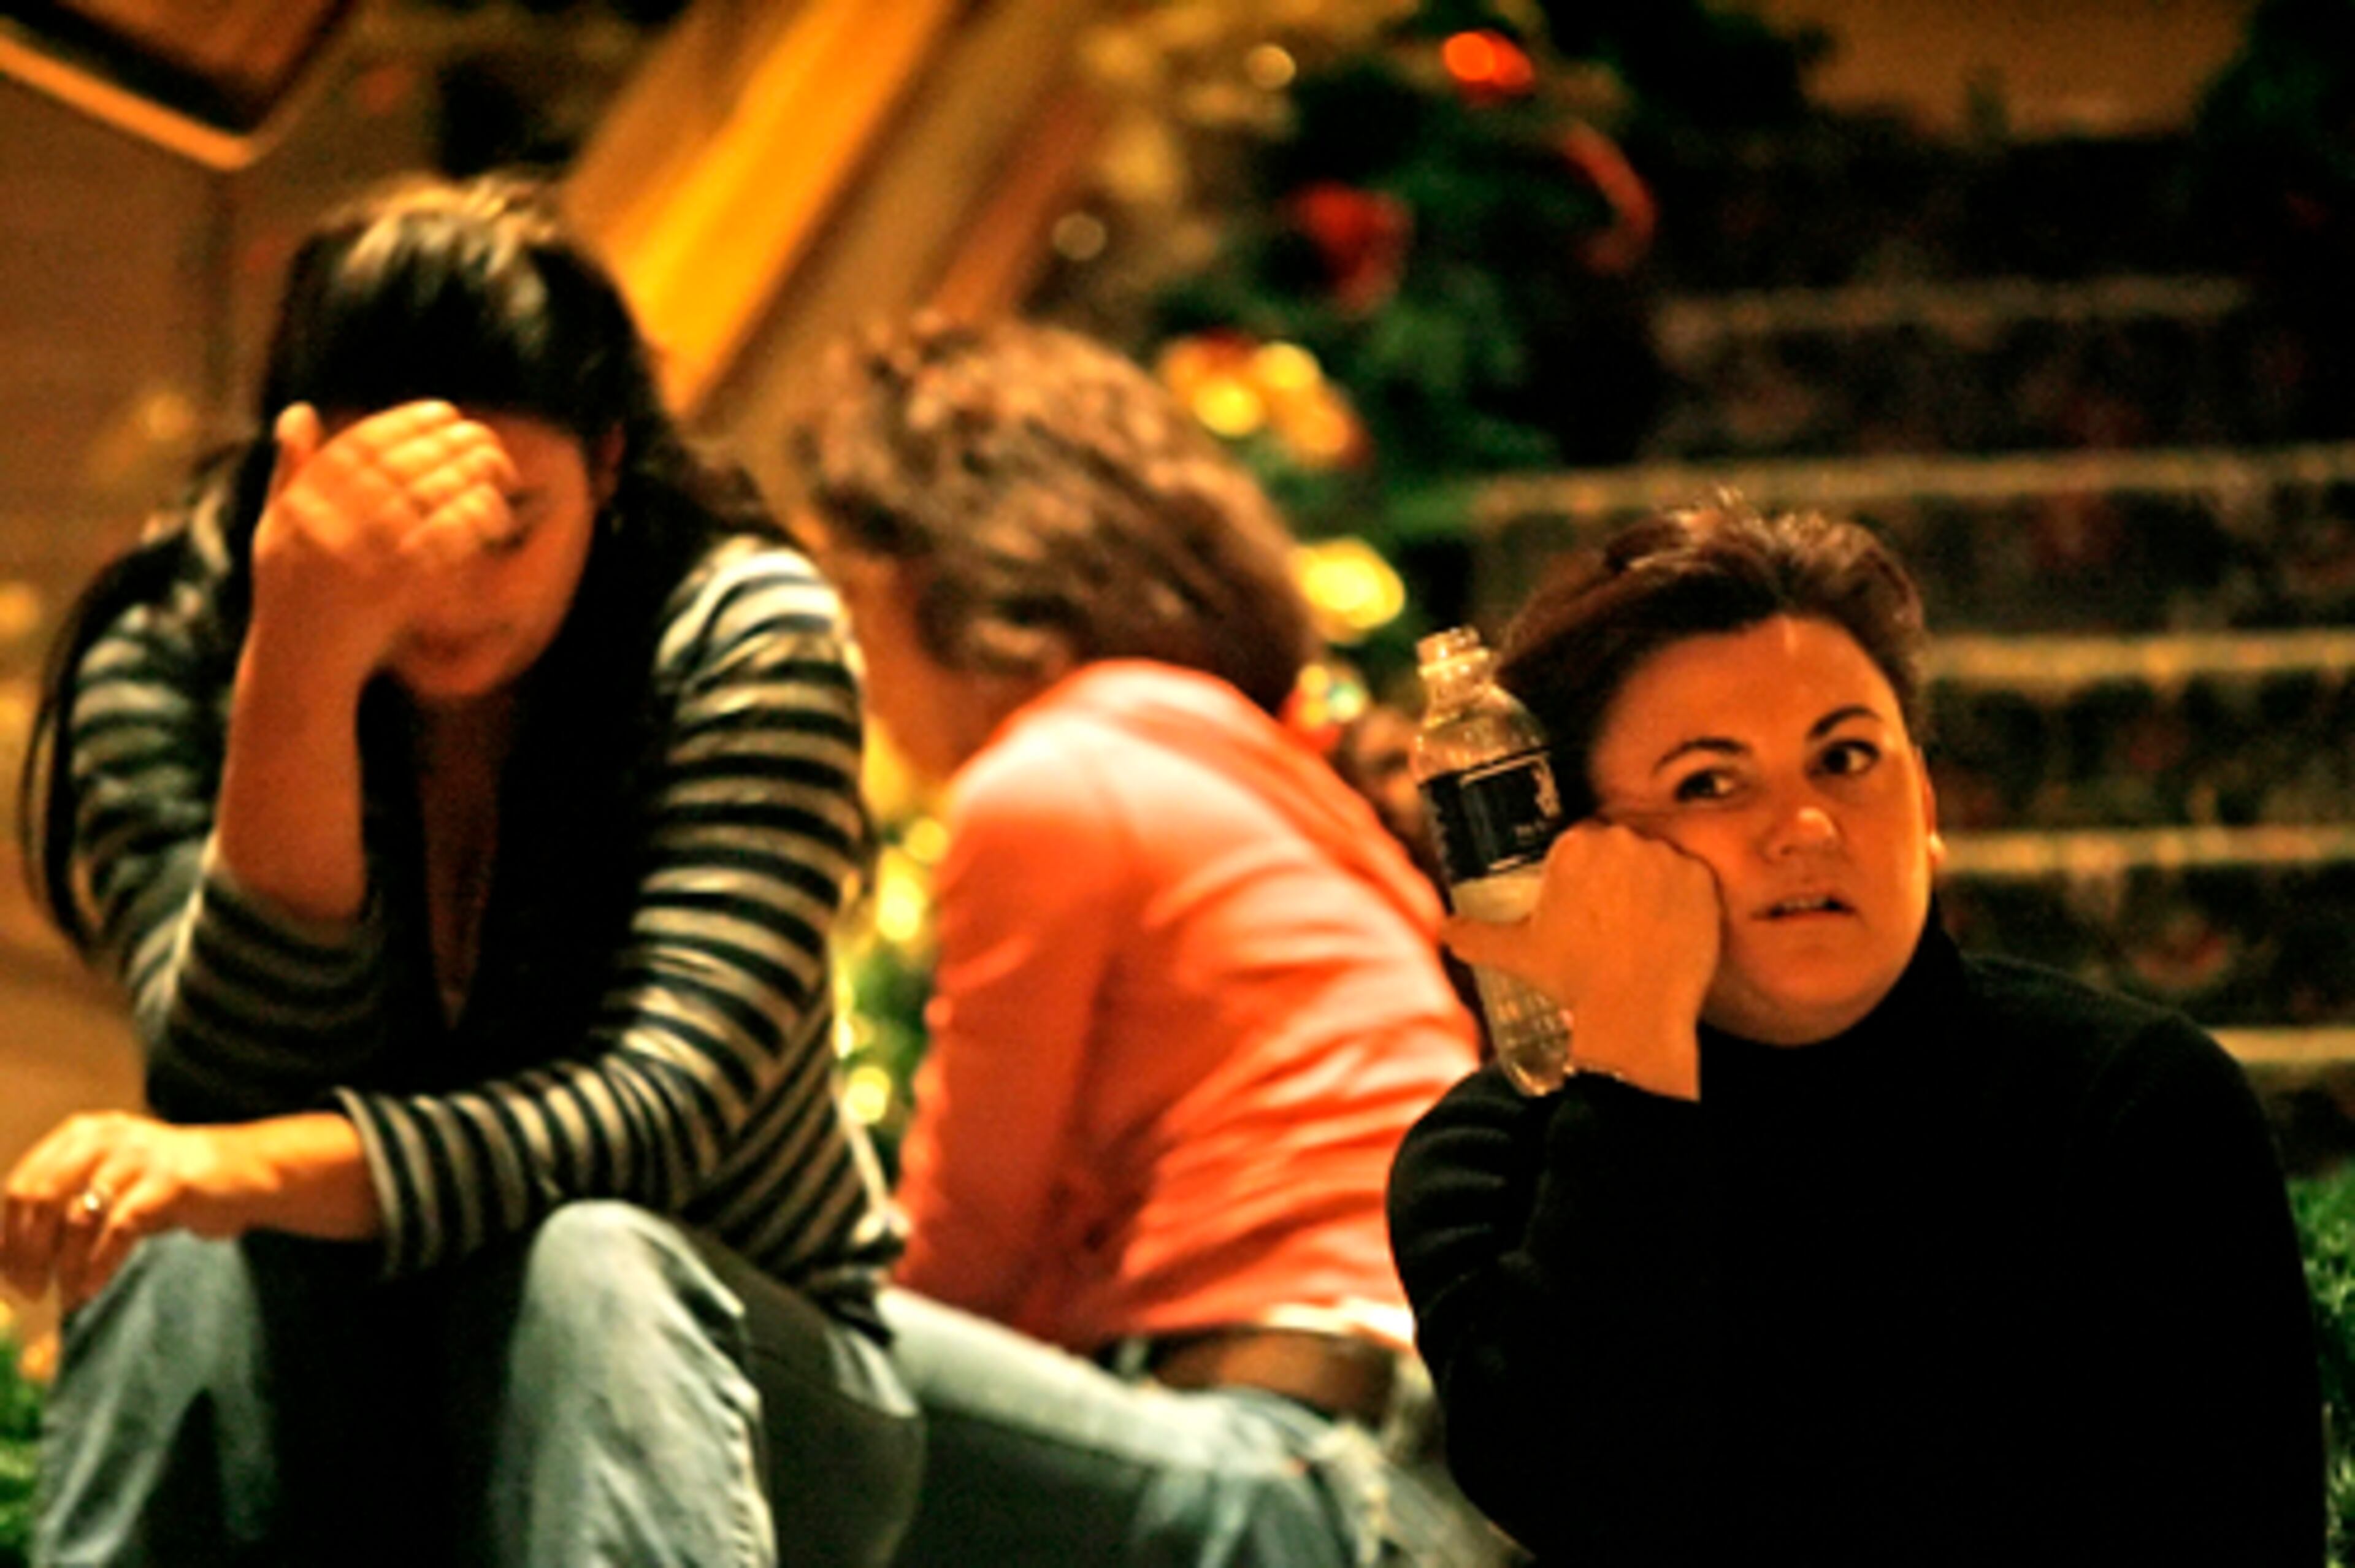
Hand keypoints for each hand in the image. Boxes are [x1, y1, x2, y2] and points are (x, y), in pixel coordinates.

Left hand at [3, 1113, 253, 1307]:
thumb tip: (13, 1257)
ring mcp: (138, 1157)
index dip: (6, 1235)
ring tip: (65, 1297)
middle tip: (29, 1291)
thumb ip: (68, 1204)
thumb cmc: (170, 1185)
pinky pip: (118, 1230)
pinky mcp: (169, 1183)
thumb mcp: (112, 1183)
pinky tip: (90, 1289)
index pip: (21, 1185)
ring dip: (62, 1267)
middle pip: (40, 1198)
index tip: (5, 1276)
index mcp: (83, 1134)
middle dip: (26, 1253)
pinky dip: (97, 1266)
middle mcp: (105, 1138)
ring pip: (76, 1217)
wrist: (246, 1172)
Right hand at [248, 401, 519, 694]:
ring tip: (496, 464)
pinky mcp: (392, 593)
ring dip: (464, 476)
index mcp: (297, 506)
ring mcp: (358, 560)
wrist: (298, 668)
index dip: (404, 422)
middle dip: (445, 444)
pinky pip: (440, 546)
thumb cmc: (289, 597)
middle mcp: (323, 527)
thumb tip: (298, 410)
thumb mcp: (276, 531)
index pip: (358, 446)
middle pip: (396, 467)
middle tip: (481, 433)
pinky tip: (494, 512)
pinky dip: (469, 523)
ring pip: (422, 499)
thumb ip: (289, 472)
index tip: (442, 411)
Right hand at [1444, 821, 1720, 1099]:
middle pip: (1621, 847)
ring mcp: (1667, 858)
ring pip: (1658, 861)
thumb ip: (1472, 935)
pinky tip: (1673, 929)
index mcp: (1576, 844)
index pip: (1581, 842)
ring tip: (1644, 927)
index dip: (1584, 874)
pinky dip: (1687, 901)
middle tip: (1613, 918)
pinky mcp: (1703, 881)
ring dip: (1653, 885)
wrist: (1632, 1012)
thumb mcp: (1513, 954)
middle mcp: (1623, 839)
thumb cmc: (1570, 979)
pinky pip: (1695, 881)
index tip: (1587, 902)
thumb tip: (1446, 930)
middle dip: (1617, 876)